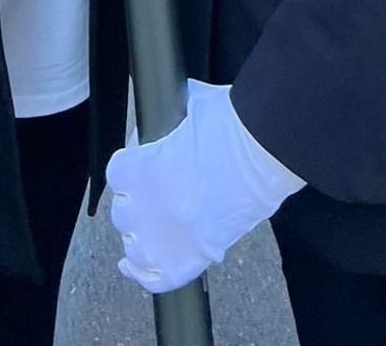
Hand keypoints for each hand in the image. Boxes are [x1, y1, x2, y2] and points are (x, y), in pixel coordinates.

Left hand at [107, 81, 303, 293]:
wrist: (268, 151)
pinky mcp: (193, 259)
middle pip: (123, 212)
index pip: (117, 174)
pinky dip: (143, 274)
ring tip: (154, 224)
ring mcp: (169, 237)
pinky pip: (155, 278)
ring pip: (134, 246)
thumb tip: (166, 118)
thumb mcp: (191, 107)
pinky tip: (134, 266)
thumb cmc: (235, 127)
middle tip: (157, 190)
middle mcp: (149, 208)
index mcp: (143, 169)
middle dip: (136, 201)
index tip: (144, 160)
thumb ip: (170, 118)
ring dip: (139, 235)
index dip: (132, 165)